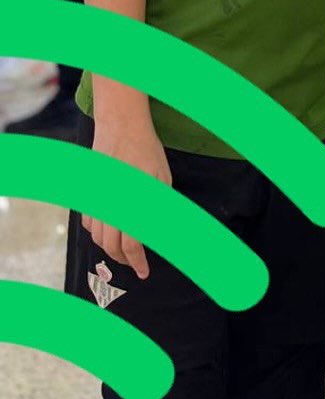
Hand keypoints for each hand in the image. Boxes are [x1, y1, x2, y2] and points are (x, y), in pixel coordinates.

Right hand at [83, 122, 170, 278]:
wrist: (121, 126)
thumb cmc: (147, 152)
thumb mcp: (163, 179)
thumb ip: (160, 208)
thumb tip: (161, 233)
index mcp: (132, 204)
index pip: (132, 246)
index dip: (138, 263)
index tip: (144, 272)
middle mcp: (110, 206)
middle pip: (111, 247)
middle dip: (123, 259)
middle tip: (135, 262)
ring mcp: (95, 200)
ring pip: (97, 237)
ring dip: (109, 247)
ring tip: (124, 248)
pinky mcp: (87, 193)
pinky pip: (88, 222)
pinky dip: (98, 232)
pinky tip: (109, 229)